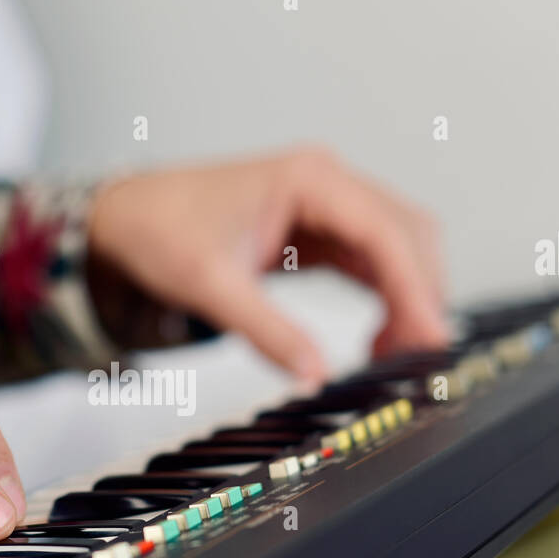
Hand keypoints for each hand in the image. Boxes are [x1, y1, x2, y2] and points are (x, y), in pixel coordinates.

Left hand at [86, 147, 449, 385]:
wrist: (128, 217)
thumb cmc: (160, 231)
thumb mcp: (209, 286)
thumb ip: (265, 332)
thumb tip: (313, 377)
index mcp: (308, 180)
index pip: (384, 233)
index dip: (415, 288)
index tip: (430, 337)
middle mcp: (328, 185)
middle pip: (406, 237)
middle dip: (419, 297)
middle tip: (412, 360)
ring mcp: (328, 206)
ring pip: (398, 250)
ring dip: (407, 300)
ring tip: (390, 356)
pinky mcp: (322, 231)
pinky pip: (375, 263)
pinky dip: (387, 299)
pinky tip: (376, 339)